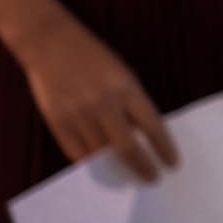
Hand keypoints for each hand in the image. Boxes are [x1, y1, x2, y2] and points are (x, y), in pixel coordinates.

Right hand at [13, 14, 178, 181]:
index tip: (173, 164)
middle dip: (142, 167)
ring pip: (100, 154)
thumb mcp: (122, 74)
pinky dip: (90, 164)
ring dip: (115, 169)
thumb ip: (132, 103)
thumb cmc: (93, 57)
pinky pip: (76, 152)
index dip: (164, 149)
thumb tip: (143, 138)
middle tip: (152, 179)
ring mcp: (78, 114)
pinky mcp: (56, 122)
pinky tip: (100, 169)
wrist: (50, 43)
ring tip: (127, 178)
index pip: (152, 126)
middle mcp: (103, 104)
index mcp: (126, 88)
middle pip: (127, 147)